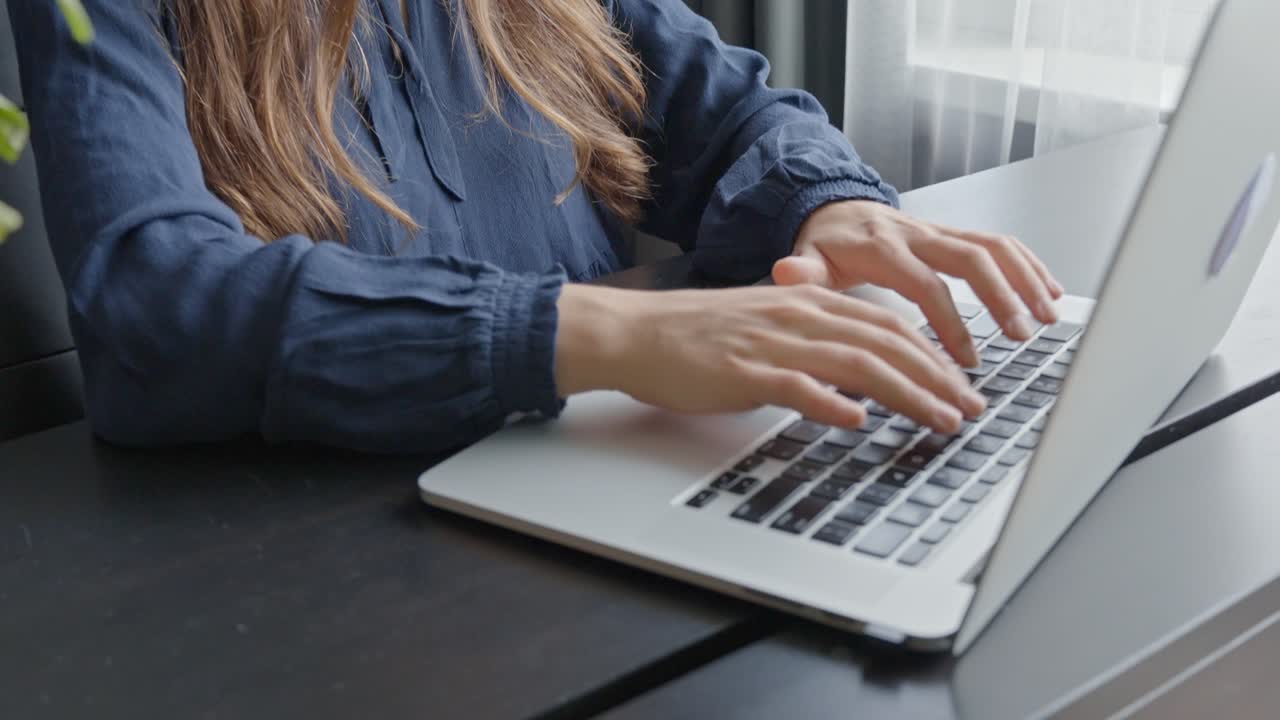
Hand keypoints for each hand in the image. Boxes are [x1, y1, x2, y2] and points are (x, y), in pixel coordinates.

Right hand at [555, 283, 986, 432]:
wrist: (637, 332)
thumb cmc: (698, 336)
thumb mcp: (769, 328)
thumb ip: (816, 345)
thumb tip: (859, 378)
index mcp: (810, 303)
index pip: (890, 326)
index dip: (935, 357)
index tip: (963, 387)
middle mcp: (800, 316)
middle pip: (887, 342)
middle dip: (938, 378)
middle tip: (970, 409)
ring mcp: (773, 343)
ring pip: (856, 363)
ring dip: (906, 393)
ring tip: (939, 419)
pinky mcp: (743, 371)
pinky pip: (795, 385)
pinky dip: (830, 402)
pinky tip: (856, 421)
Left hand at [774, 200, 1064, 366]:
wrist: (832, 209)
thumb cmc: (823, 245)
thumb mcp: (805, 259)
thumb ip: (801, 272)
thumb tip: (784, 273)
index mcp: (883, 247)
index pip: (925, 284)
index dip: (949, 322)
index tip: (966, 359)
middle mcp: (917, 233)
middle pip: (971, 258)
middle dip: (1001, 297)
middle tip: (1022, 336)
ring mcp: (940, 230)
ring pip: (993, 246)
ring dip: (1025, 279)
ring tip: (1048, 316)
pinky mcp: (954, 234)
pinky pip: (999, 242)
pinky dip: (1028, 264)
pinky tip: (1050, 291)